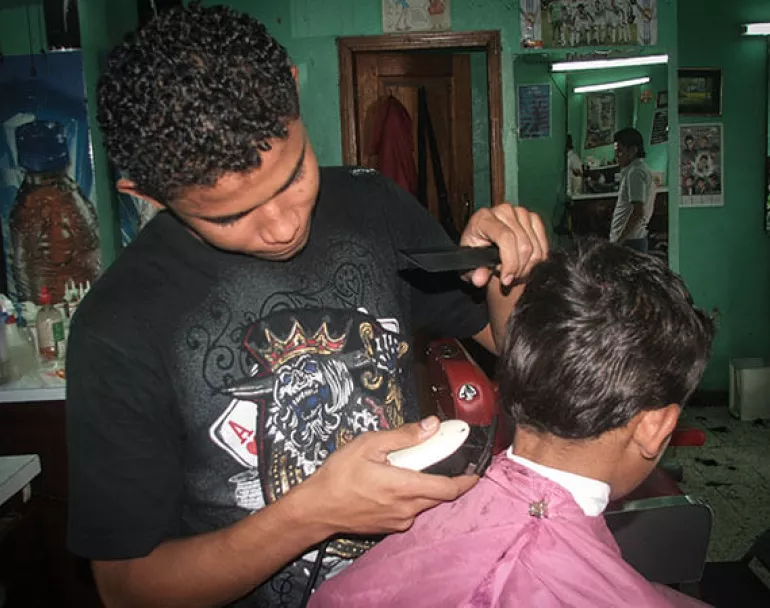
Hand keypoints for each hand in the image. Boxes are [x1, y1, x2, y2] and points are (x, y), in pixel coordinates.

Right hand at [294, 417, 477, 535]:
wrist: (316, 508)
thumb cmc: (338, 475)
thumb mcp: (369, 444)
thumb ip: (404, 436)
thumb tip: (431, 425)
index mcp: (404, 487)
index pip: (448, 489)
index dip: (466, 481)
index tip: (475, 472)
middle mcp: (406, 509)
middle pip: (438, 496)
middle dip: (444, 479)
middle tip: (435, 460)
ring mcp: (398, 521)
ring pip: (423, 503)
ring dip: (423, 487)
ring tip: (403, 469)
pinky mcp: (388, 527)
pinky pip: (408, 511)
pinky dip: (408, 497)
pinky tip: (390, 484)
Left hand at [461, 204, 547, 287]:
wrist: (484, 243)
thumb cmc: (476, 252)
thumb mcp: (469, 265)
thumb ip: (474, 273)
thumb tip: (480, 279)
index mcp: (484, 218)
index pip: (505, 237)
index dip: (510, 262)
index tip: (506, 280)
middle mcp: (503, 211)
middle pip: (523, 244)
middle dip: (519, 268)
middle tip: (510, 280)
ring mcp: (520, 212)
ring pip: (535, 246)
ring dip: (528, 266)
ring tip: (516, 273)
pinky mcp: (533, 218)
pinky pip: (543, 243)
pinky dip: (538, 259)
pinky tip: (526, 265)